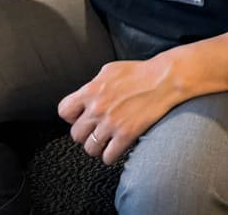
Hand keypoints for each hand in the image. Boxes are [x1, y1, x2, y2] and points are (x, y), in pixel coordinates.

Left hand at [57, 57, 186, 165]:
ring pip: (90, 148)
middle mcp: (97, 108)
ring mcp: (111, 123)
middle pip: (76, 134)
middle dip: (84, 134)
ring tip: (104, 143)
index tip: (79, 117)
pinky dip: (110, 156)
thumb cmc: (138, 72)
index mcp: (90, 90)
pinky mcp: (126, 135)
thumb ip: (94, 84)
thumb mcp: (108, 70)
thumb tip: (85, 95)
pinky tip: (115, 149)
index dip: (71, 117)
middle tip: (94, 132)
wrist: (163, 80)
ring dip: (96, 147)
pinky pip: (108, 157)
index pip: (64, 111)